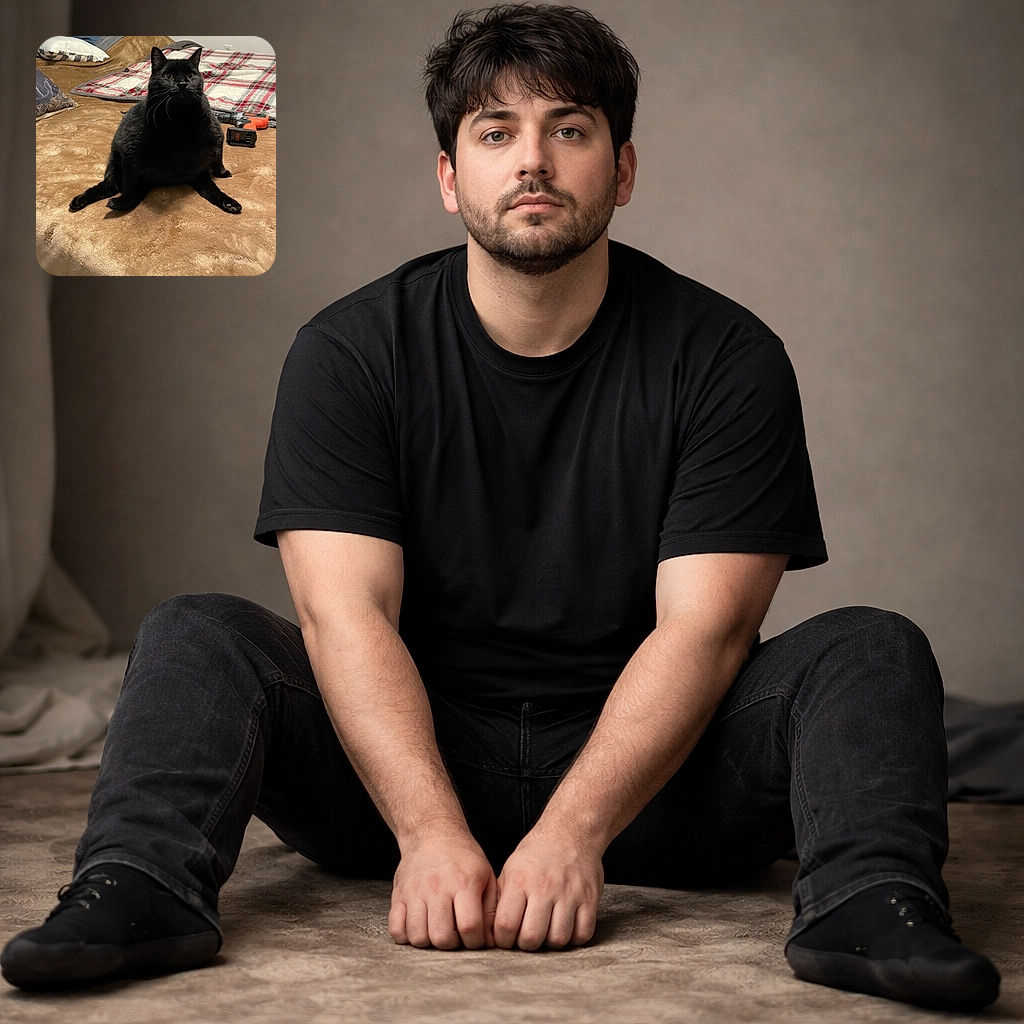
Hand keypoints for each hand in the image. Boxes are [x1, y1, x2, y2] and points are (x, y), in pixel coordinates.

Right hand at [388, 832, 497, 949]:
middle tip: (454, 932)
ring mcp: (415, 891)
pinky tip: (419, 925)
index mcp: (463, 883)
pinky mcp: (398, 895)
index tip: (474, 936)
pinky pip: (396, 929)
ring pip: (418, 937)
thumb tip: (490, 942)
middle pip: (442, 938)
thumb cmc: (462, 858)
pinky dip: (406, 935)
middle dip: (451, 944)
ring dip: (429, 941)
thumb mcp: (486, 876)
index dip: (475, 941)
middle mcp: (437, 887)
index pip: (470, 927)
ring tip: (437, 928)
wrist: (432, 833)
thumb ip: (490, 910)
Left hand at [494, 828, 603, 950]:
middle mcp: (545, 887)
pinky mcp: (590, 898)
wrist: (570, 831)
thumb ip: (502, 900)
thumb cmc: (537, 854)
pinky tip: (567, 926)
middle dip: (527, 945)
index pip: (506, 925)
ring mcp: (570, 893)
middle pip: (532, 938)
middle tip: (528, 936)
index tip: (507, 938)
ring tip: (547, 930)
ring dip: (551, 942)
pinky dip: (574, 937)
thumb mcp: (511, 869)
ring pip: (558, 939)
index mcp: (520, 880)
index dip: (503, 940)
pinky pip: (583, 934)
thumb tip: (492, 932)